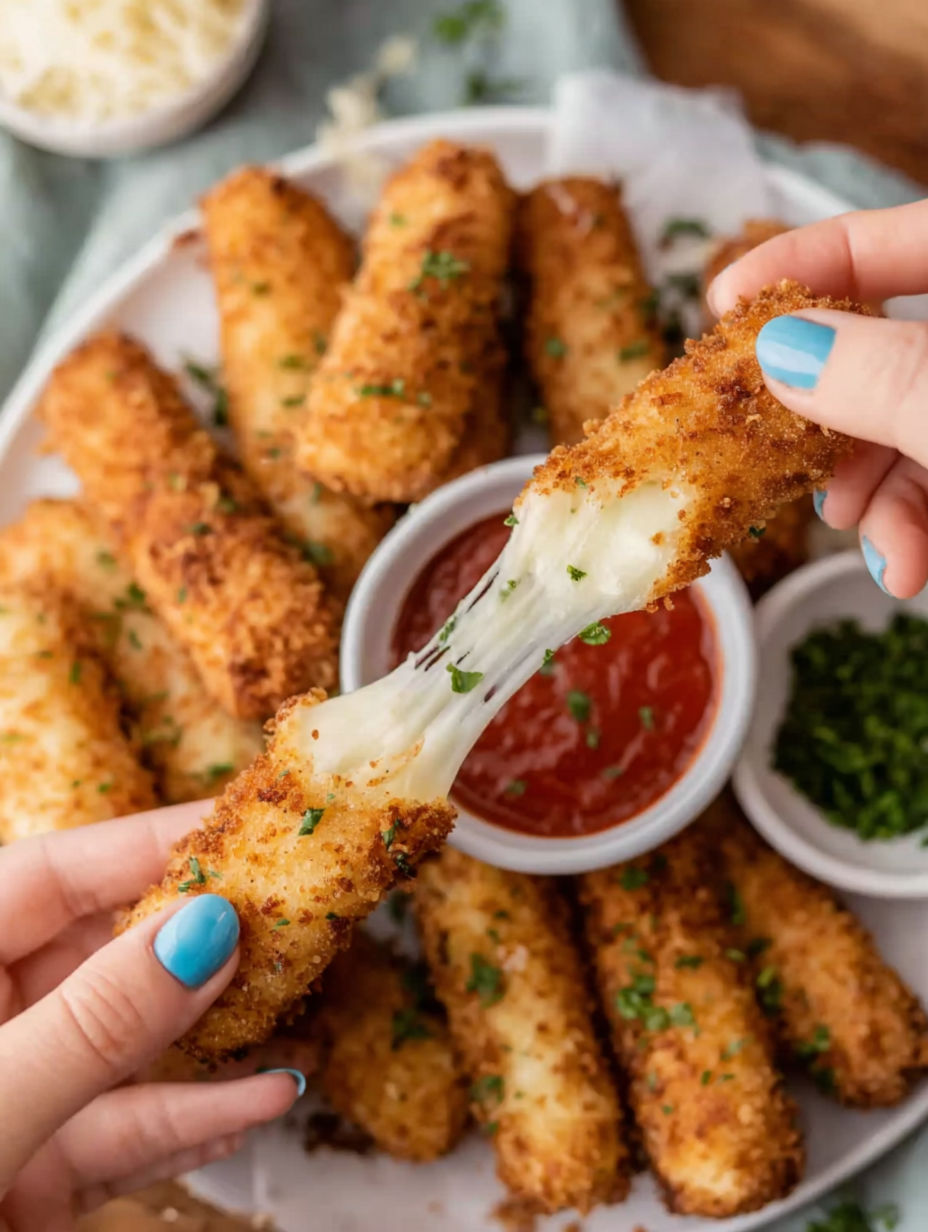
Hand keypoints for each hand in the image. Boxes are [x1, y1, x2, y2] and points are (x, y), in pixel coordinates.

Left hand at [0, 804, 304, 1230]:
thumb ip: (92, 1025)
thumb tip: (203, 930)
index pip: (53, 875)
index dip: (149, 841)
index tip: (243, 825)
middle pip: (103, 954)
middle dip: (199, 942)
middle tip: (289, 919)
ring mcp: (12, 1097)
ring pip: (127, 1048)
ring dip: (213, 1038)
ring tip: (295, 1007)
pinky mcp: (35, 1171)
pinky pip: (125, 1129)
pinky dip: (193, 1118)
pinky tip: (259, 1100)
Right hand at [708, 200, 927, 598]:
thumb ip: (879, 377)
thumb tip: (779, 350)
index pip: (899, 233)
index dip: (805, 259)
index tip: (722, 302)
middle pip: (887, 347)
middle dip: (828, 416)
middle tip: (771, 449)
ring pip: (907, 428)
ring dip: (872, 492)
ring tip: (868, 537)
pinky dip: (914, 524)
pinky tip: (906, 567)